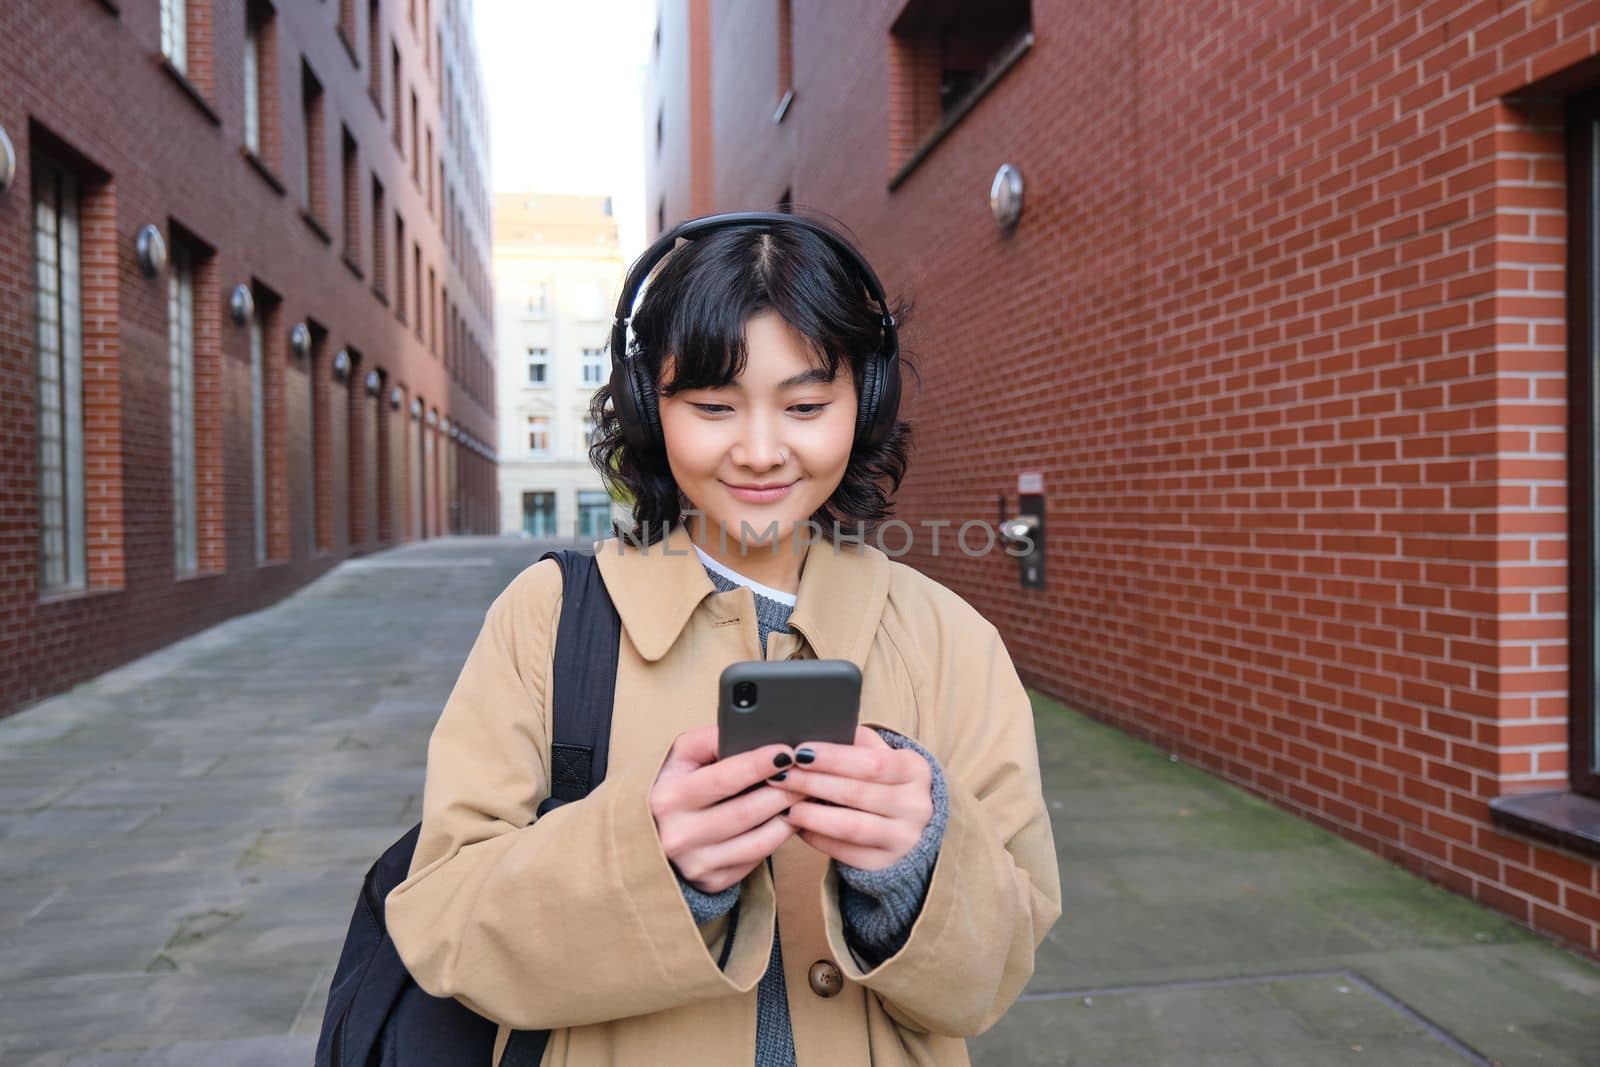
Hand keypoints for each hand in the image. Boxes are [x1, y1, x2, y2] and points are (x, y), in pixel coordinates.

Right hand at [649, 724, 796, 893]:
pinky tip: (788, 818)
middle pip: (747, 811)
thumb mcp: (679, 758)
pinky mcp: (713, 881)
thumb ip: (708, 740)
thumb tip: (748, 729)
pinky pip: (757, 858)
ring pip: (758, 840)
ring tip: (804, 794)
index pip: (722, 779)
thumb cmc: (674, 788)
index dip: (758, 764)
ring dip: (788, 815)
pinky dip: (778, 836)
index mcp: (669, 798)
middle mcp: (680, 835)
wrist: (650, 837)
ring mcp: (697, 863)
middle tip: (807, 773)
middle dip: (784, 790)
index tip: (786, 752)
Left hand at [769, 726, 933, 870]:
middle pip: (856, 792)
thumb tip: (818, 729)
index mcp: (915, 771)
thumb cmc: (886, 785)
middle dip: (812, 783)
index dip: (833, 758)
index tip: (800, 752)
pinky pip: (844, 852)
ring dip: (811, 814)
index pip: (872, 762)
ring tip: (785, 804)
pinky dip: (817, 838)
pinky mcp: (886, 865)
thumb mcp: (885, 758)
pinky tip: (799, 826)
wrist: (910, 830)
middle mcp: (916, 806)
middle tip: (781, 776)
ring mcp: (903, 839)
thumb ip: (859, 744)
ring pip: (849, 826)